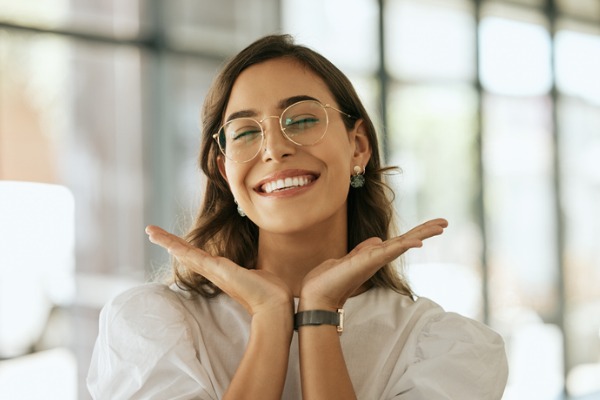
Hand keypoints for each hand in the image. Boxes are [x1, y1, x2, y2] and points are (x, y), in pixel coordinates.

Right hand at [145, 225, 293, 316]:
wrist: (275, 304)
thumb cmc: (270, 291)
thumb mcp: (257, 272)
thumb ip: (252, 268)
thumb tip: (257, 267)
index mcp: (221, 271)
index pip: (197, 256)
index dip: (183, 247)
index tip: (170, 241)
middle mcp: (214, 272)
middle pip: (185, 253)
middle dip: (168, 241)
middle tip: (150, 231)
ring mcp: (214, 271)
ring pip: (186, 254)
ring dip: (168, 241)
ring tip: (151, 232)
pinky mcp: (219, 271)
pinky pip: (195, 258)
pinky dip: (181, 250)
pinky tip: (169, 244)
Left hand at [299, 218, 447, 309]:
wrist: (316, 295)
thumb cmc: (330, 279)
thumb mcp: (349, 258)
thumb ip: (364, 249)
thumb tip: (377, 240)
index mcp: (375, 255)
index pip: (400, 241)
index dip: (417, 232)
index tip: (434, 224)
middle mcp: (379, 258)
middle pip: (407, 241)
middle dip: (426, 231)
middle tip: (445, 222)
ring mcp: (375, 260)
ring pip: (403, 243)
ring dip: (422, 234)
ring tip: (441, 226)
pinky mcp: (368, 261)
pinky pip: (390, 251)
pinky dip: (404, 246)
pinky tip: (418, 242)